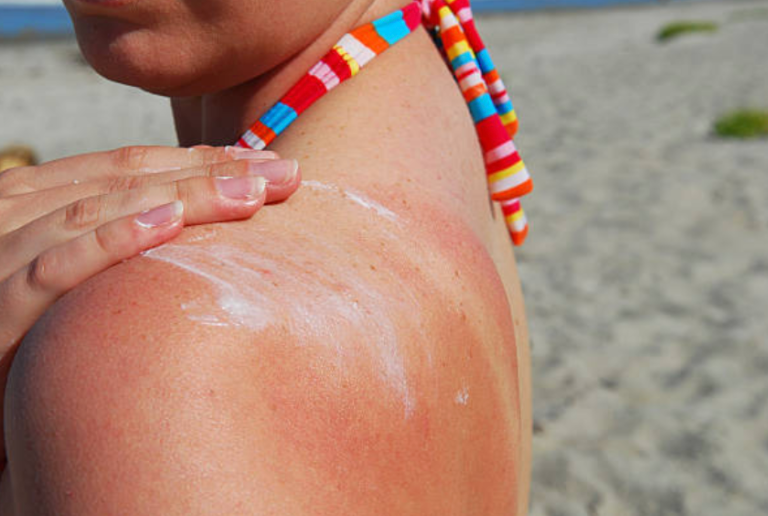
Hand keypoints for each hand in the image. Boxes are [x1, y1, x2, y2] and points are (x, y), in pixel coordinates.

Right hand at [0, 145, 299, 464]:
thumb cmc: (27, 342)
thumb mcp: (70, 280)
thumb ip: (111, 246)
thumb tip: (189, 231)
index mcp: (36, 202)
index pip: (130, 168)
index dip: (202, 160)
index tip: (268, 164)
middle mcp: (17, 215)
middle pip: (127, 181)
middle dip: (211, 172)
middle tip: (286, 173)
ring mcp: (2, 257)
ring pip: (100, 211)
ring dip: (183, 197)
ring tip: (252, 192)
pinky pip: (55, 271)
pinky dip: (111, 242)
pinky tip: (169, 224)